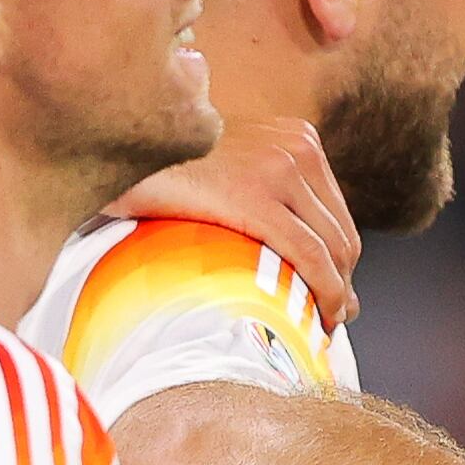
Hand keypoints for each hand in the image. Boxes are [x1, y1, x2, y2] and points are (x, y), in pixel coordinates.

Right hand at [120, 119, 360, 329]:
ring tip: (322, 326)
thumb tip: (295, 250)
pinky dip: (323, 292)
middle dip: (343, 284)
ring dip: (335, 295)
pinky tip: (317, 318)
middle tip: (334, 319)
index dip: (343, 264)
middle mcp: (297, 148)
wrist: (121, 145)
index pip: (336, 215)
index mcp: (296, 138)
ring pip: (332, 248)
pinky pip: (308, 254)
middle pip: (341, 234)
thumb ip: (266, 195)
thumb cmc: (165, 170)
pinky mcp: (256, 195)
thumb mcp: (230, 167)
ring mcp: (280, 168)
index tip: (338, 297)